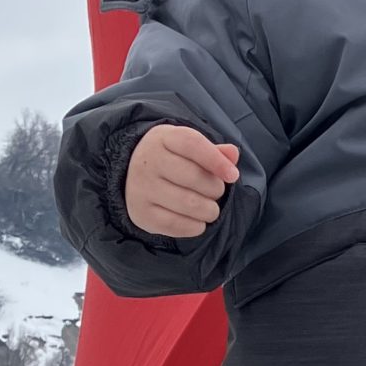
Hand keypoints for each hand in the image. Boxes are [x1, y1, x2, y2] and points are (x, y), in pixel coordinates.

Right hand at [124, 125, 240, 237]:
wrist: (131, 175)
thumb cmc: (172, 160)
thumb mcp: (190, 149)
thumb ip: (214, 152)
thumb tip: (233, 153)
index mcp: (162, 138)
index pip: (193, 145)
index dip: (217, 161)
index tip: (233, 176)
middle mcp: (147, 161)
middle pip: (195, 177)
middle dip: (216, 189)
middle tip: (215, 192)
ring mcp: (141, 188)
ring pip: (190, 204)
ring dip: (210, 210)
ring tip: (210, 208)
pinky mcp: (141, 213)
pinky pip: (177, 225)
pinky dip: (196, 226)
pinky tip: (198, 221)